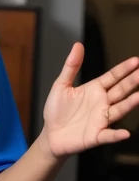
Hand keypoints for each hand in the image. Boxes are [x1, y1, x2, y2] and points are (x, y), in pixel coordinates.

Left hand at [42, 42, 138, 157]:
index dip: (124, 69)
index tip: (136, 61)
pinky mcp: (96, 136)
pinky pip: (108, 135)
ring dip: (130, 104)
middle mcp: (102, 103)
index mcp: (94, 89)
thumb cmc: (57, 110)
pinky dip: (116, 135)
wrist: (50, 135)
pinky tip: (125, 133)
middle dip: (132, 82)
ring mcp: (101, 120)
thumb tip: (78, 45)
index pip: (113, 77)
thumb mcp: (61, 85)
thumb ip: (71, 66)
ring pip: (119, 110)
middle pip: (120, 91)